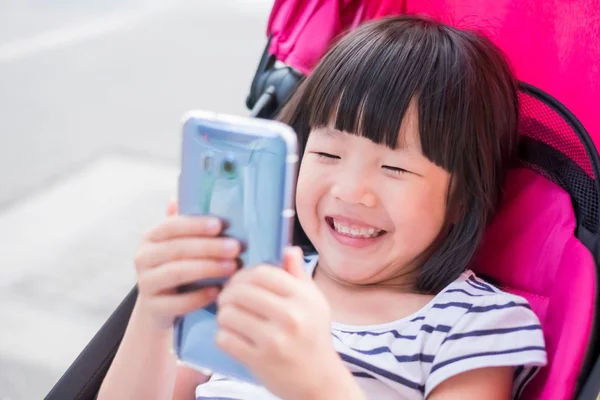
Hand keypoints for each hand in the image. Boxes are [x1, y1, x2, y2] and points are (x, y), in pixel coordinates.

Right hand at [133, 200, 241, 330]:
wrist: (160, 308)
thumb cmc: (179, 268)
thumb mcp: (181, 245)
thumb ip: (189, 225)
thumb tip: (199, 195)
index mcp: (151, 237)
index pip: (171, 226)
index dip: (195, 225)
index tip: (220, 224)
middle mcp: (143, 258)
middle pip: (177, 249)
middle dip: (209, 247)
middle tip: (236, 247)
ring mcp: (145, 283)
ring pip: (176, 273)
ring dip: (207, 268)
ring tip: (232, 267)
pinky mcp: (153, 307)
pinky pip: (176, 302)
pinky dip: (198, 297)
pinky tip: (217, 292)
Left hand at [215, 247, 353, 399]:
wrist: (319, 380)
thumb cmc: (314, 336)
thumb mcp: (314, 301)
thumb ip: (299, 275)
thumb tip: (289, 249)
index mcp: (303, 297)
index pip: (262, 273)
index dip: (244, 275)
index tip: (241, 282)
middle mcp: (291, 316)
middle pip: (241, 292)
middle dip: (228, 294)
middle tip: (228, 300)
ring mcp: (274, 340)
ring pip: (228, 314)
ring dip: (223, 315)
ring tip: (230, 318)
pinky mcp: (259, 361)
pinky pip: (225, 338)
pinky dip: (223, 336)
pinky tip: (232, 336)